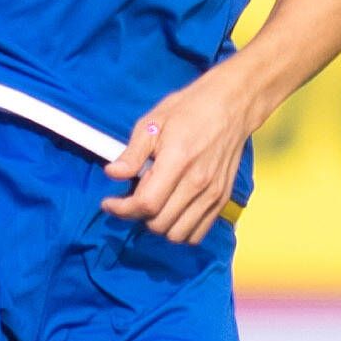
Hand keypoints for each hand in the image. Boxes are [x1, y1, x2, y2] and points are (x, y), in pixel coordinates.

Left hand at [100, 64, 263, 244]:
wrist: (231, 106)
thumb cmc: (189, 110)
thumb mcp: (153, 122)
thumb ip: (132, 153)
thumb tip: (112, 174)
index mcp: (178, 161)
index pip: (146, 204)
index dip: (122, 209)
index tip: (109, 202)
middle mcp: (198, 183)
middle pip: (159, 224)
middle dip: (137, 216)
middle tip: (132, 198)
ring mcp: (213, 194)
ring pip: (177, 234)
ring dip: (158, 225)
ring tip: (153, 205)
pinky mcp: (222, 199)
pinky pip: (197, 233)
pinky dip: (180, 230)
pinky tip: (171, 211)